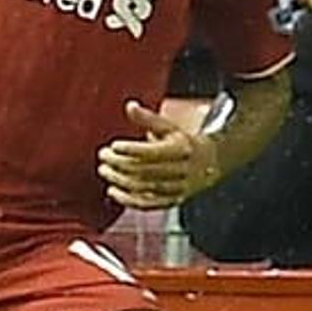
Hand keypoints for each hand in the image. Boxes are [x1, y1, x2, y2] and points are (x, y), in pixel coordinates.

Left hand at [97, 101, 218, 209]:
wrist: (209, 164)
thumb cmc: (181, 142)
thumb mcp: (169, 127)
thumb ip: (148, 118)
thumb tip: (130, 106)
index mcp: (181, 149)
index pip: (153, 152)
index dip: (131, 149)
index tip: (113, 145)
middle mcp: (180, 170)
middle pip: (145, 169)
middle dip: (120, 163)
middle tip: (103, 156)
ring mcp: (177, 188)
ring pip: (144, 187)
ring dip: (120, 180)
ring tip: (104, 170)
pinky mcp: (171, 201)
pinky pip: (147, 204)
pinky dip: (127, 200)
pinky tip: (112, 191)